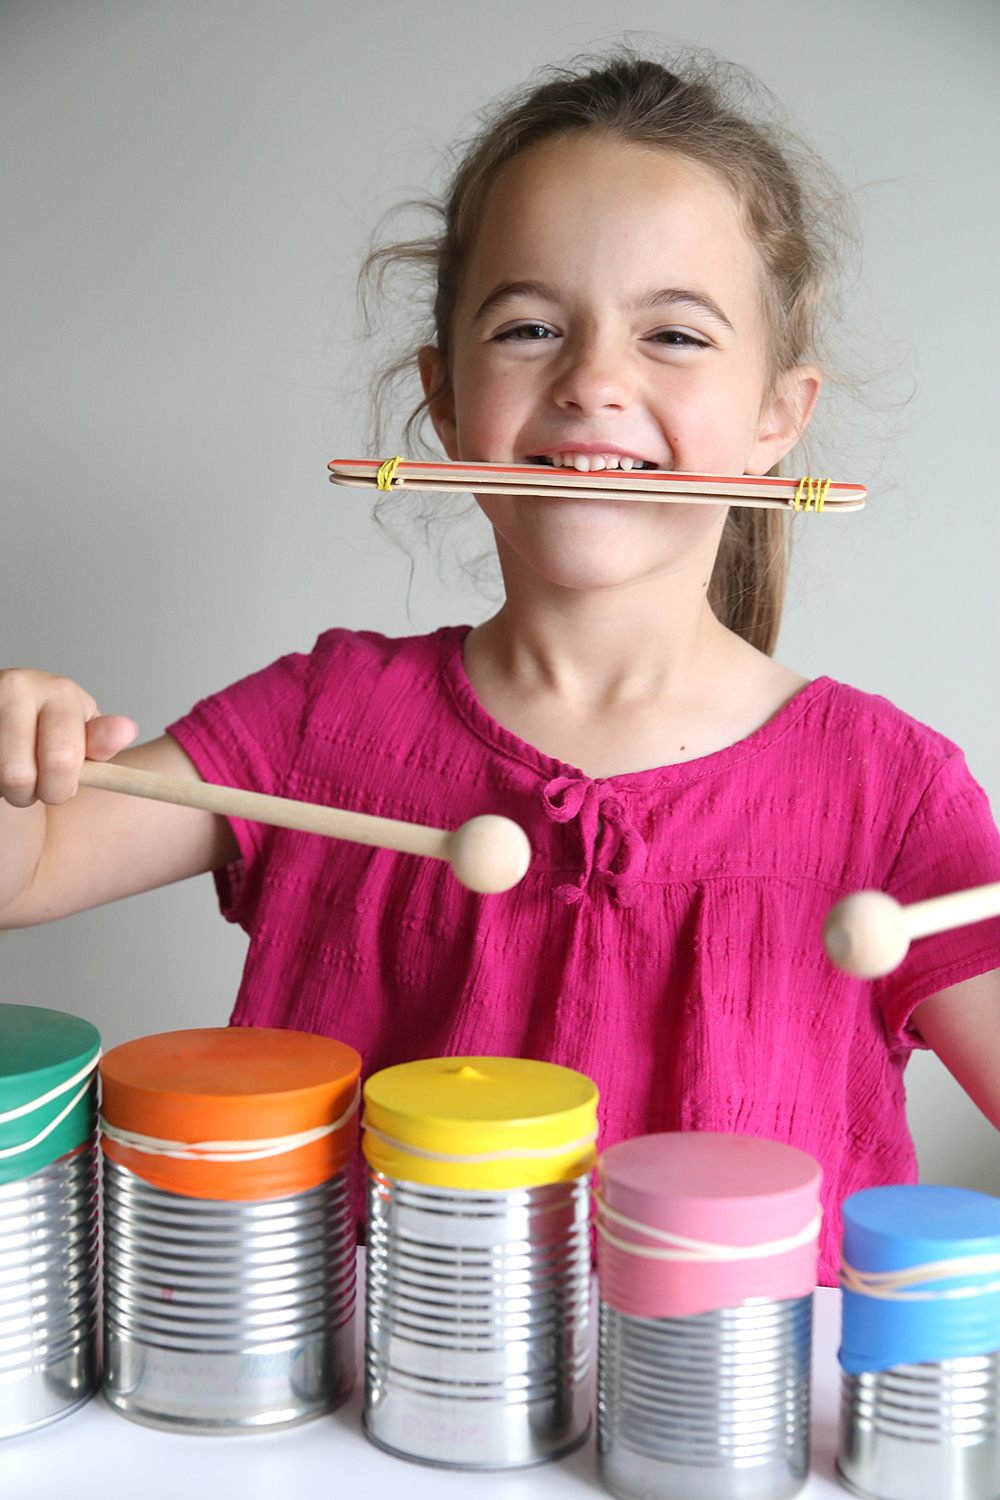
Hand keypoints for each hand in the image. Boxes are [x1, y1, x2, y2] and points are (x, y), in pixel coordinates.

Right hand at [0, 669, 136, 806]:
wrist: (10, 712)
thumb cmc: (52, 731)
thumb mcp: (82, 737)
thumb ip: (99, 742)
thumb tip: (125, 730)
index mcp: (58, 691)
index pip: (61, 759)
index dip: (60, 788)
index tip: (59, 790)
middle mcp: (16, 686)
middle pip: (18, 776)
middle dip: (29, 794)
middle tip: (33, 785)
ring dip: (4, 789)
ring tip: (12, 771)